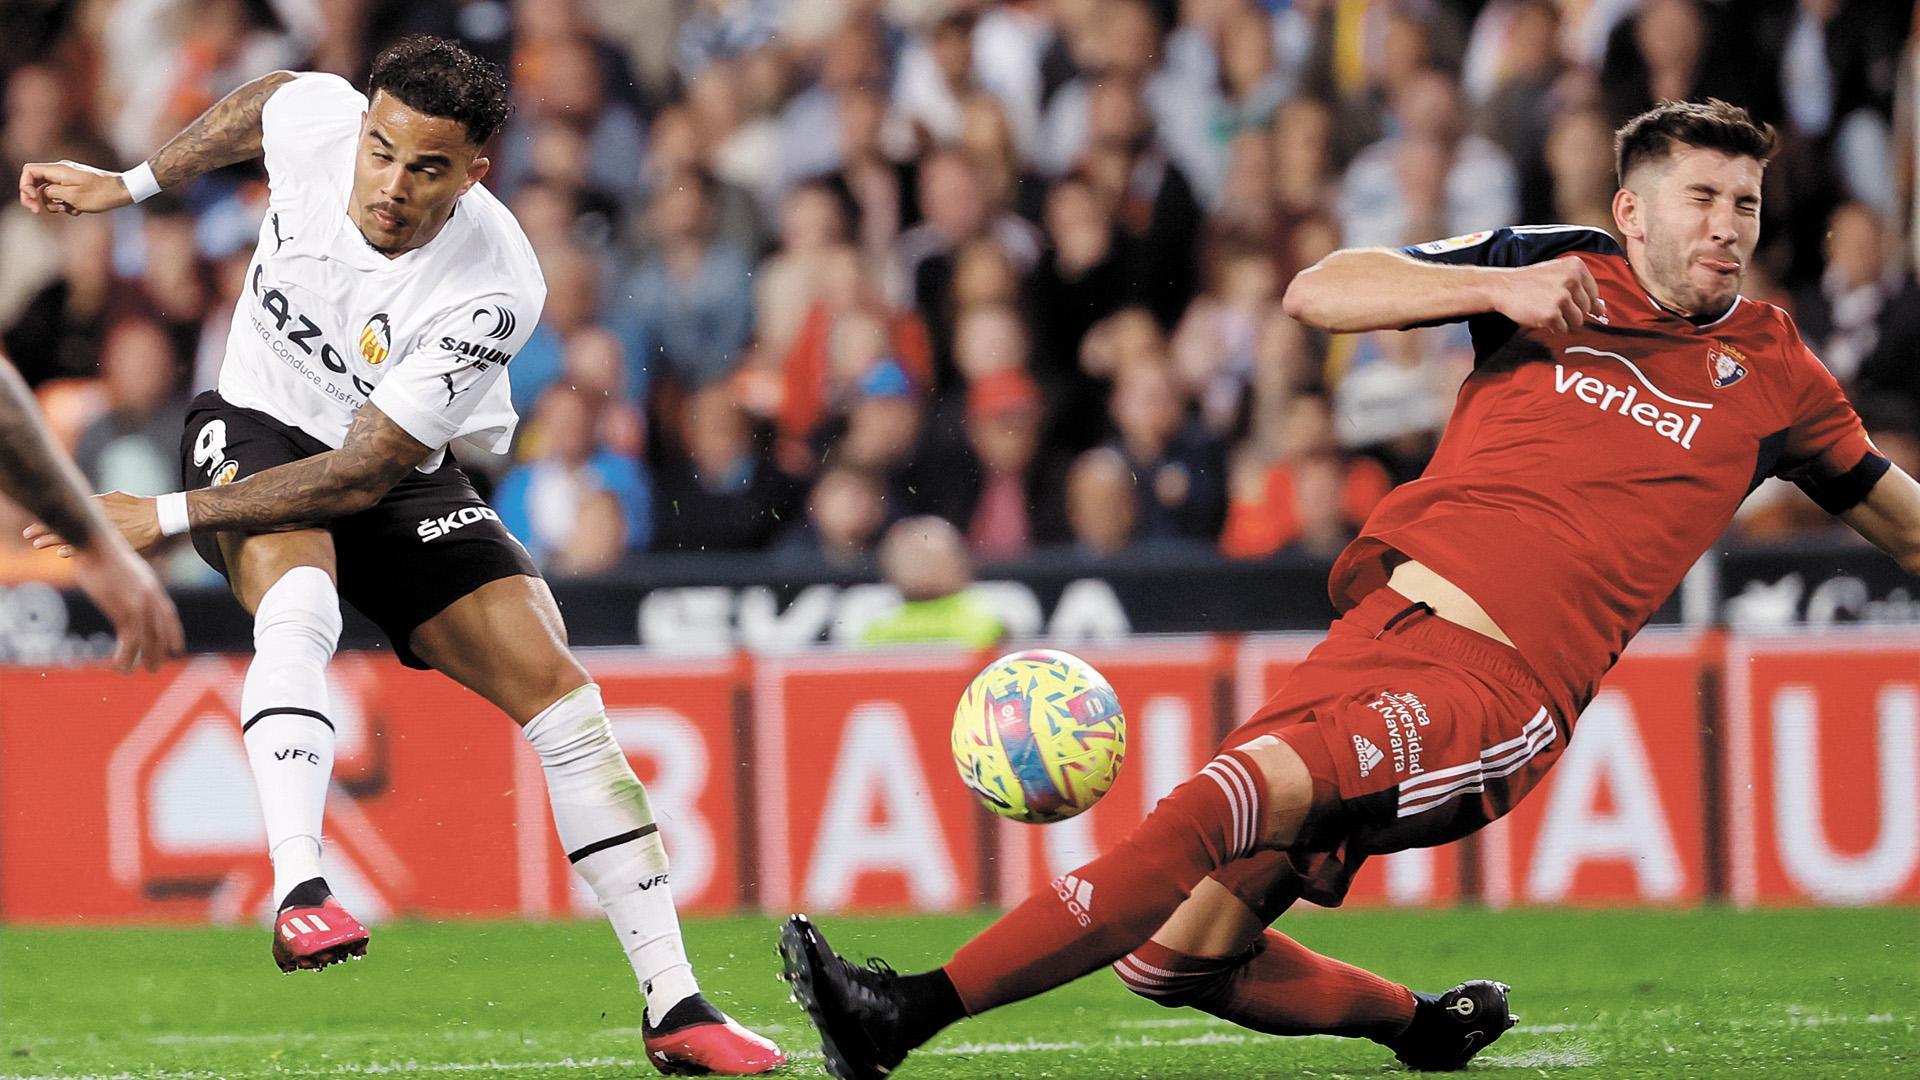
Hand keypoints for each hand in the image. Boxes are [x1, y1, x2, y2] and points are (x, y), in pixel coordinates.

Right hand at [18, 159, 135, 215]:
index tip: (33, 202)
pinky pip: (63, 195)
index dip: (25, 186)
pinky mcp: (76, 185)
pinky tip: (78, 210)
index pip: (29, 171)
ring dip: (55, 205)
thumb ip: (52, 193)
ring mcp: (69, 177)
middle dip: (37, 199)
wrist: (124, 191)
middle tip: (39, 212)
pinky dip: (67, 204)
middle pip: (36, 183)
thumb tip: (43, 193)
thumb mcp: (74, 197)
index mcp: (59, 170)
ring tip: (70, 210)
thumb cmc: (102, 194)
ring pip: (50, 192)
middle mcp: (61, 171)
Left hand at [24, 491, 162, 555]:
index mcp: (100, 503)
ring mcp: (104, 526)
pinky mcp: (112, 538)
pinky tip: (61, 553)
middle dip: (45, 526)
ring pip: (73, 532)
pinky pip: (90, 544)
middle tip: (27, 533)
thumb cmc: (142, 508)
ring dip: (53, 538)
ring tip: (36, 543)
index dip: (52, 515)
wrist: (161, 516)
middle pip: (66, 520)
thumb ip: (104, 502)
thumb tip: (94, 502)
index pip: (69, 509)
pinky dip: (74, 548)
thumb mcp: (120, 499)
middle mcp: (98, 514)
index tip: (36, 520)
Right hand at [68, 530, 185, 672]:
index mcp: (152, 585)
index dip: (173, 632)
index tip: (177, 647)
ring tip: (146, 671)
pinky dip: (126, 656)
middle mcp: (151, 596)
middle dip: (161, 649)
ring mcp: (140, 604)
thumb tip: (119, 588)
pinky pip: (130, 641)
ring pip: (148, 639)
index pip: (169, 613)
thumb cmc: (101, 552)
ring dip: (147, 657)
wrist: (95, 544)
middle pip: (161, 629)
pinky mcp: (125, 611)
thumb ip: (127, 582)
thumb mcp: (122, 568)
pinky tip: (120, 667)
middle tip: (158, 666)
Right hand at [1488, 255, 1606, 333]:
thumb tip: (1602, 309)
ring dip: (1564, 321)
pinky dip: (1554, 328)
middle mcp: (1571, 280)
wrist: (1503, 287)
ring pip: (1577, 321)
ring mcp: (1561, 298)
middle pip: (1586, 308)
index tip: (1568, 302)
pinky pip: (1563, 329)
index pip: (1593, 293)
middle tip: (1552, 305)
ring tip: (1548, 311)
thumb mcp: (1558, 274)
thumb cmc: (1531, 281)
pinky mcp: (1551, 314)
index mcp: (1576, 266)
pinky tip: (1542, 317)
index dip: (1582, 301)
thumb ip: (1582, 288)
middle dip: (1572, 312)